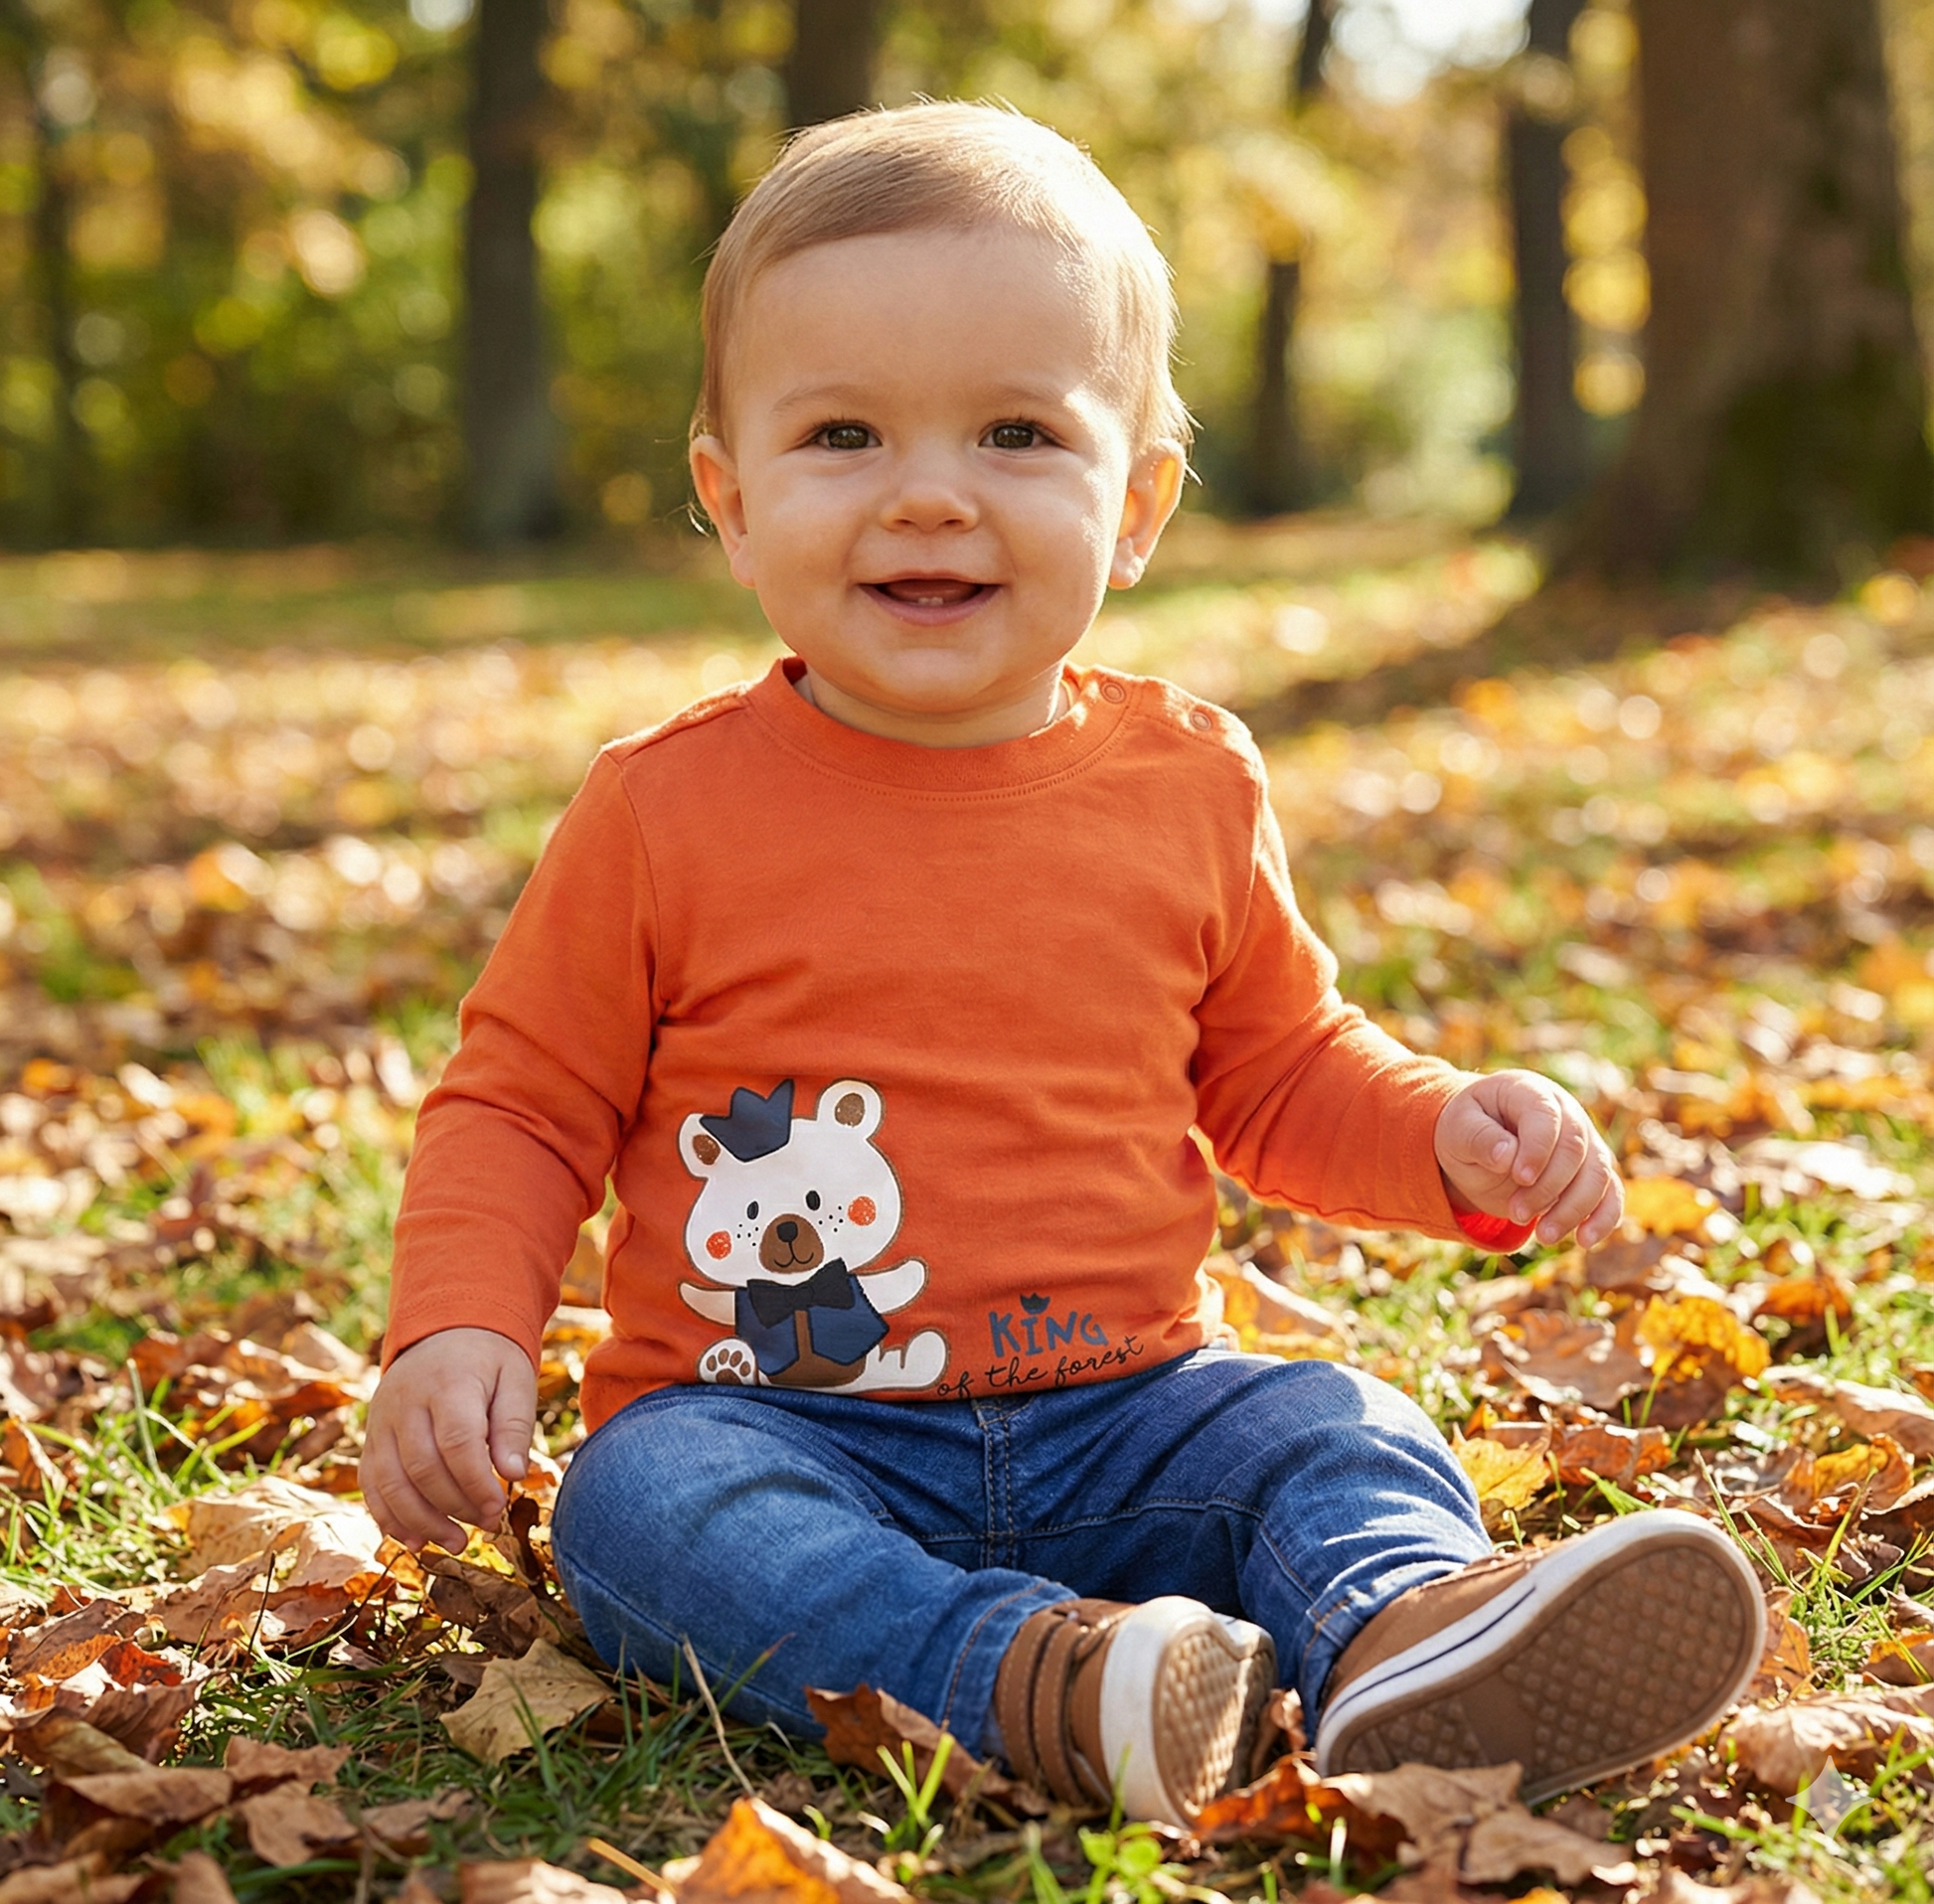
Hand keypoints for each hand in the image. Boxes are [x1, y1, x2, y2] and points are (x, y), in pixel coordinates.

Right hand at [360, 1327, 536, 1551]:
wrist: (443, 1331)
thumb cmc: (488, 1361)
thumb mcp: (515, 1378)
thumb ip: (515, 1425)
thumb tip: (515, 1474)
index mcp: (448, 1383)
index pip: (456, 1441)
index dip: (476, 1482)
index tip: (497, 1507)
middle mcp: (406, 1402)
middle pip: (422, 1467)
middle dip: (454, 1505)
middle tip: (486, 1523)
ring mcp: (382, 1421)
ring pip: (391, 1482)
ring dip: (422, 1521)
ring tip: (456, 1543)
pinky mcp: (371, 1438)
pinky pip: (371, 1485)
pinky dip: (389, 1517)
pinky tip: (416, 1541)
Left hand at [1435, 1070, 1623, 1248]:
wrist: (1481, 1143)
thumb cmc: (1468, 1129)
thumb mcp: (1457, 1128)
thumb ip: (1478, 1137)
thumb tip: (1506, 1156)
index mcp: (1529, 1092)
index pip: (1546, 1117)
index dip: (1538, 1149)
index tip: (1519, 1177)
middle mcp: (1566, 1112)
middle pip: (1575, 1149)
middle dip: (1549, 1187)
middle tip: (1516, 1213)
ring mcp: (1585, 1141)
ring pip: (1598, 1175)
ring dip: (1574, 1209)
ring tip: (1544, 1235)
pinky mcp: (1593, 1171)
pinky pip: (1611, 1194)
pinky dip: (1603, 1218)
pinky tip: (1584, 1240)